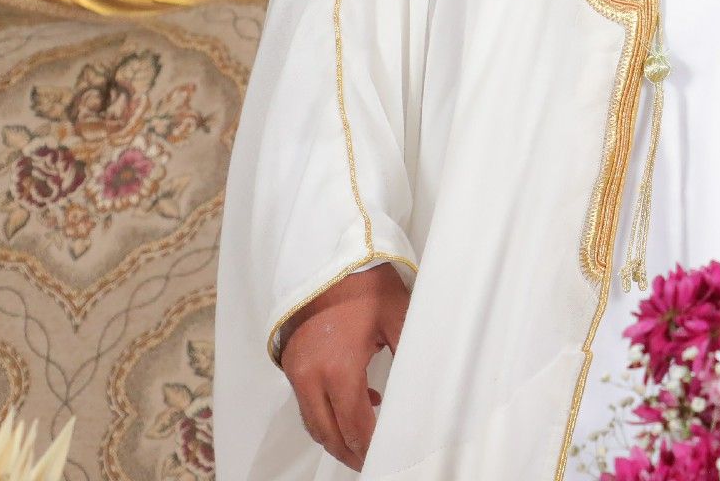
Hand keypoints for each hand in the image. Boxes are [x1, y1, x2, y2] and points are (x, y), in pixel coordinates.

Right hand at [279, 266, 408, 470]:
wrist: (325, 259)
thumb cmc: (366, 285)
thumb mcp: (399, 317)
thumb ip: (410, 354)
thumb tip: (427, 385)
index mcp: (338, 368)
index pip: (355, 423)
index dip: (371, 445)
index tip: (389, 456)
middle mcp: (310, 376)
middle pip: (328, 432)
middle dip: (351, 451)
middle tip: (372, 463)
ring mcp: (296, 371)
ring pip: (313, 421)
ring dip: (336, 436)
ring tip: (364, 444)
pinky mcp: (291, 363)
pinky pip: (307, 402)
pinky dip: (327, 414)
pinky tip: (360, 403)